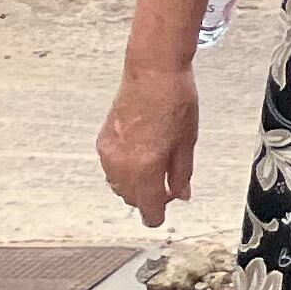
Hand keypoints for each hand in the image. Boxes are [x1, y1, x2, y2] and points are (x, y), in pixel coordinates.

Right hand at [98, 63, 197, 223]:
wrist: (152, 73)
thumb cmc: (175, 99)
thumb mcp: (188, 140)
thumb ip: (182, 172)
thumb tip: (181, 194)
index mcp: (146, 167)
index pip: (147, 206)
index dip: (156, 216)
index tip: (161, 216)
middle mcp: (122, 165)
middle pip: (131, 199)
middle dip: (148, 199)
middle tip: (169, 188)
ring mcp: (109, 154)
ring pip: (118, 186)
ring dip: (135, 186)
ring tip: (156, 171)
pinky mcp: (103, 142)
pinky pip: (111, 169)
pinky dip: (124, 172)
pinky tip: (140, 158)